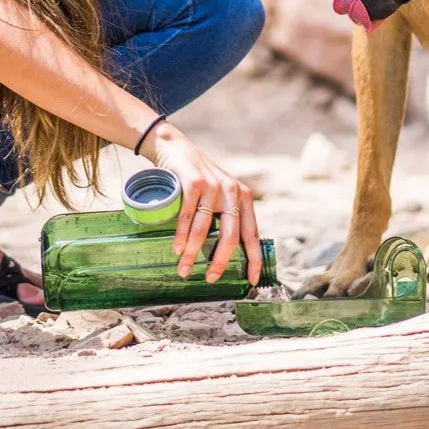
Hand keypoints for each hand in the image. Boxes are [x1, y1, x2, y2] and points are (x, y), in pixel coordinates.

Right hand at [144, 123, 260, 284]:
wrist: (175, 147)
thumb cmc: (197, 179)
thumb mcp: (219, 193)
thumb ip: (226, 215)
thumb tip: (226, 254)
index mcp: (243, 198)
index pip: (252, 234)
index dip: (254, 259)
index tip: (252, 281)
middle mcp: (232, 191)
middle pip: (230, 236)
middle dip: (220, 262)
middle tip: (210, 279)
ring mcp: (212, 186)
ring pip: (204, 229)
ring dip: (193, 253)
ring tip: (184, 270)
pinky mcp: (193, 182)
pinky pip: (188, 216)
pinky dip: (182, 236)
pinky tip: (178, 249)